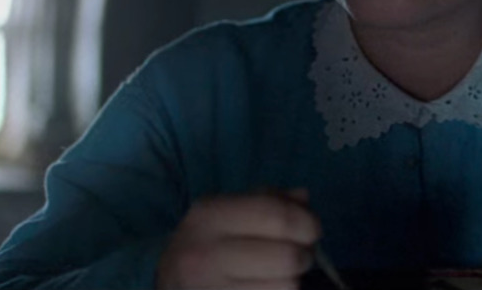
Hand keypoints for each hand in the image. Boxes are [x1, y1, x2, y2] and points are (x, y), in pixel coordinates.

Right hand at [156, 188, 322, 289]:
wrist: (168, 280)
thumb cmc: (209, 241)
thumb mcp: (228, 210)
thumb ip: (269, 200)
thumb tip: (303, 199)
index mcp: (209, 216)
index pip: (275, 216)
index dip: (307, 223)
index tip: (313, 230)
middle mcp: (206, 254)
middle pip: (287, 257)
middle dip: (305, 255)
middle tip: (302, 255)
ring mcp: (212, 289)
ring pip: (286, 287)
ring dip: (293, 280)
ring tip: (282, 274)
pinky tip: (267, 286)